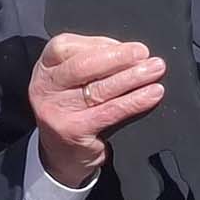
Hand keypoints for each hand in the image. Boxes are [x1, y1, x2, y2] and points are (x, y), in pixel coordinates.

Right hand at [29, 33, 165, 187]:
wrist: (62, 156)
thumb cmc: (73, 111)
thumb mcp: (71, 82)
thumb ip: (93, 63)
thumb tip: (130, 52)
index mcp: (45, 68)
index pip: (65, 46)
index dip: (98, 43)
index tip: (126, 46)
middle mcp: (45, 88)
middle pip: (82, 66)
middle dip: (118, 57)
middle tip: (143, 54)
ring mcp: (57, 110)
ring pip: (99, 88)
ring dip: (132, 77)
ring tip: (154, 70)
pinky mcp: (73, 131)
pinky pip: (110, 111)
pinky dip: (135, 101)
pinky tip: (152, 94)